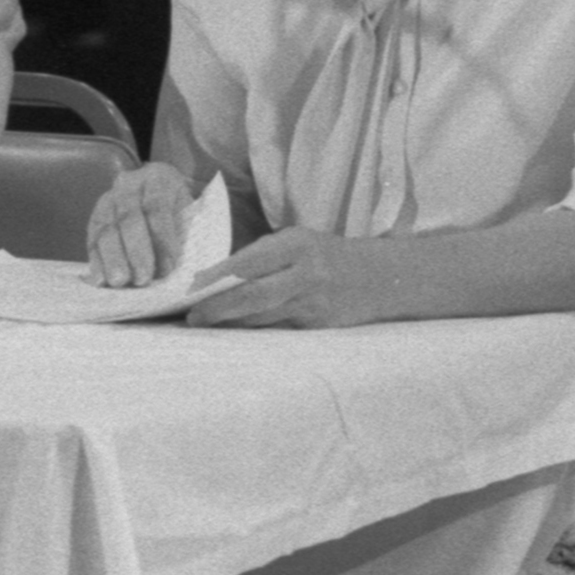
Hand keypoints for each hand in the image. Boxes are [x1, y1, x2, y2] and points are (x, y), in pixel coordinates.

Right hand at [85, 163, 197, 285]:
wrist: (164, 198)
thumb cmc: (183, 213)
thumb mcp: (194, 216)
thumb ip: (190, 237)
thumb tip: (187, 270)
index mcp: (159, 178)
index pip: (158, 206)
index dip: (163, 237)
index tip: (170, 266)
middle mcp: (129, 184)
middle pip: (129, 217)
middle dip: (135, 250)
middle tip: (142, 279)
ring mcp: (108, 199)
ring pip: (106, 228)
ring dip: (112, 258)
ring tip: (119, 283)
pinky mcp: (95, 218)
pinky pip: (92, 238)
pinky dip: (96, 260)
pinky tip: (100, 279)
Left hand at [186, 227, 383, 328]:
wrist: (384, 279)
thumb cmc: (326, 255)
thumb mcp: (296, 241)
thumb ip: (259, 256)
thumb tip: (211, 278)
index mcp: (297, 245)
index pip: (249, 262)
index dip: (217, 278)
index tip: (190, 289)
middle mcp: (308, 273)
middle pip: (254, 295)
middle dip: (218, 308)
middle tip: (192, 317)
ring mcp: (315, 304)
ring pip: (263, 318)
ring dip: (231, 324)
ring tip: (205, 325)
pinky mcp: (320, 327)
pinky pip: (279, 330)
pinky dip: (254, 332)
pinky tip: (234, 333)